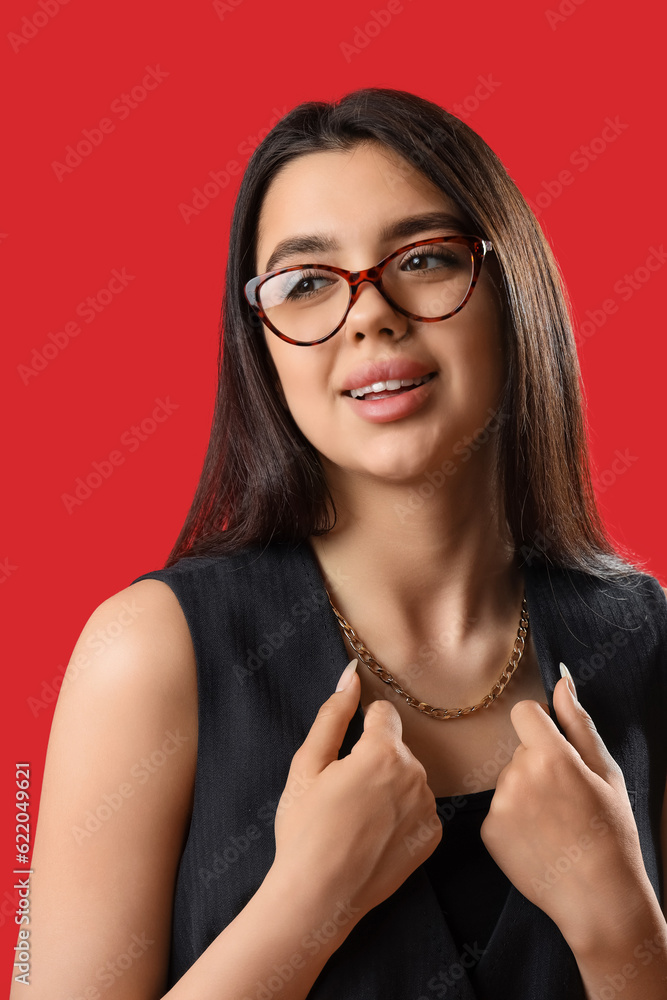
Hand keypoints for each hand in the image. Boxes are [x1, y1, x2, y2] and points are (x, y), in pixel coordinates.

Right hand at [272, 660, 441, 918]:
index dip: (361, 729)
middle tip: (343, 793)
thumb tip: (351, 674)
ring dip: (389, 786)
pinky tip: (374, 834)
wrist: (318, 897)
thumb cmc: (304, 829)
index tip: (344, 755)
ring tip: (357, 817)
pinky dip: (400, 815)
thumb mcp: (307, 765)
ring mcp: (428, 809)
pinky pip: (419, 809)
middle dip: (374, 760)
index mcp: (383, 752)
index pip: (383, 714)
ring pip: (409, 777)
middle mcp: (415, 776)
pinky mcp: (432, 837)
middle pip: (397, 747)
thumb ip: (332, 715)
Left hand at [479, 668, 648, 952]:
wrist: (598, 898)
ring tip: (555, 825)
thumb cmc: (611, 832)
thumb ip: (579, 724)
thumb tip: (562, 682)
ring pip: (508, 781)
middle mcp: (517, 775)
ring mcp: (499, 804)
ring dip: (526, 794)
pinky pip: (498, 810)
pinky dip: (514, 821)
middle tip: (566, 801)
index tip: (553, 745)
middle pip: (519, 751)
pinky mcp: (487, 831)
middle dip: (538, 766)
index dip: (539, 725)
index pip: (524, 712)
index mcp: (550, 755)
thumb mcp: (606, 773)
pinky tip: (539, 841)